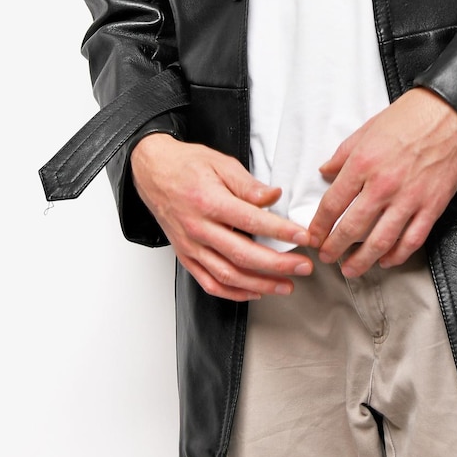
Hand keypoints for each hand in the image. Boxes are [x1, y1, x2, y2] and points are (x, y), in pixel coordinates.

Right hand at [130, 134, 313, 301]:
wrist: (153, 172)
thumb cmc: (187, 165)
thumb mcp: (221, 163)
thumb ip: (248, 184)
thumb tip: (273, 197)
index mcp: (209, 201)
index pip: (251, 220)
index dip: (280, 231)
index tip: (303, 236)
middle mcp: (198, 228)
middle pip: (242, 254)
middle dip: (277, 264)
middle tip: (304, 267)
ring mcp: (190, 246)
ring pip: (227, 275)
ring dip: (260, 284)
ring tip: (286, 286)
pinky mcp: (185, 256)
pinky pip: (209, 283)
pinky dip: (233, 293)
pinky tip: (255, 293)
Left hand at [306, 89, 456, 277]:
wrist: (451, 114)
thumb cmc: (409, 117)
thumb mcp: (366, 130)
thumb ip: (342, 155)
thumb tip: (325, 172)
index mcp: (362, 164)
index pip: (332, 205)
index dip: (319, 226)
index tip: (313, 237)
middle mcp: (382, 186)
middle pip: (351, 229)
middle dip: (334, 248)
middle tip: (327, 257)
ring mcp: (408, 199)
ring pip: (380, 242)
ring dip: (362, 260)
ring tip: (351, 269)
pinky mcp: (431, 207)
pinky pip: (411, 240)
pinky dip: (397, 255)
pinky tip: (386, 260)